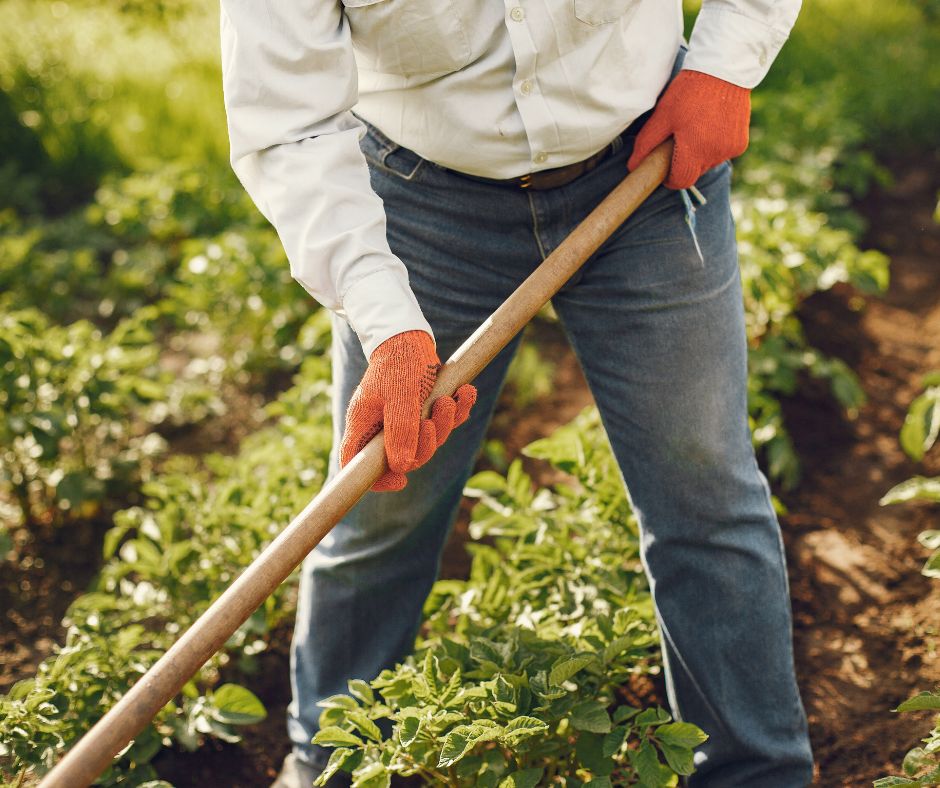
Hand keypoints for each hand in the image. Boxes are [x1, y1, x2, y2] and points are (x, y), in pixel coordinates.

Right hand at [340, 330, 476, 491]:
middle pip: (403, 457)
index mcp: (365, 424)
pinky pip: (444, 422)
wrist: (411, 335)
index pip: (357, 463)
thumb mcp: (400, 397)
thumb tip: (402, 468)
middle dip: (426, 443)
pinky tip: (466, 392)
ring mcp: (403, 419)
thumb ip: (401, 431)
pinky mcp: (424, 409)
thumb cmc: (399, 363)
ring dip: (445, 422)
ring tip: (449, 399)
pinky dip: (458, 410)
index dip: (376, 480)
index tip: (400, 481)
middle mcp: (382, 426)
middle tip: (432, 420)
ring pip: (428, 440)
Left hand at [627, 69, 750, 190]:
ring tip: (694, 130)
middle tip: (677, 142)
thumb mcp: (662, 116)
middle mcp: (715, 155)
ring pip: (707, 164)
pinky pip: (722, 153)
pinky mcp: (741, 143)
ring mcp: (730, 150)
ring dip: (699, 155)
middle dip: (683, 165)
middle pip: (693, 174)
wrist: (724, 70)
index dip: (669, 178)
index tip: (663, 167)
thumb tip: (632, 166)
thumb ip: (646, 144)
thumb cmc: (688, 92)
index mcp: (694, 151)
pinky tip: (710, 127)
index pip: (680, 182)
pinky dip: (713, 146)